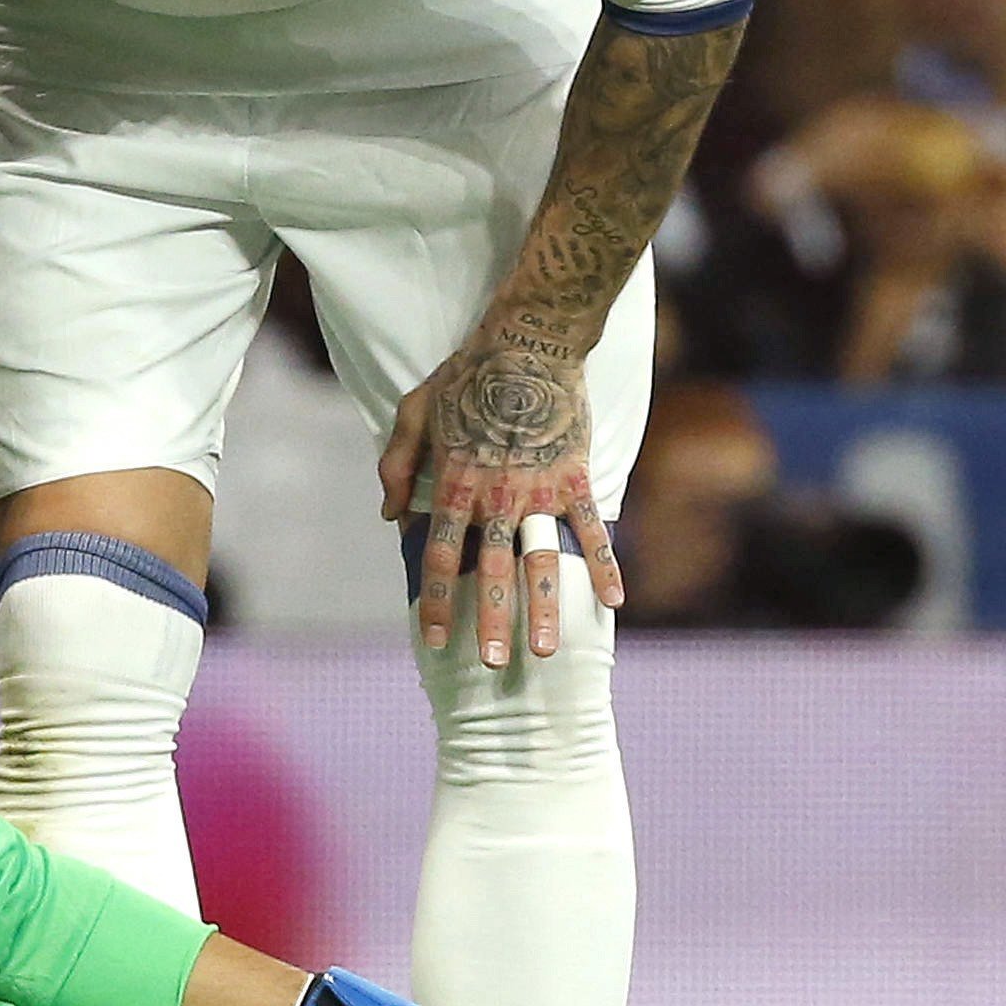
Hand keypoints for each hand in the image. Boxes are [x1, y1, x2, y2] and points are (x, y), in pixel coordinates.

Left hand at [377, 326, 615, 666]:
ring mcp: (540, 491)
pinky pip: (592, 530)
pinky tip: (615, 603)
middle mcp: (497, 497)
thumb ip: (396, 465)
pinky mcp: (576, 478)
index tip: (433, 641)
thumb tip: (390, 515)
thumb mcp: (414, 411)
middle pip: (490, 572)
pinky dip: (606, 566)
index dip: (435, 602)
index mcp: (455, 485)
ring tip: (546, 651)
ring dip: (544, 609)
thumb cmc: (467, 374)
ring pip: (541, 561)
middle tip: (492, 665)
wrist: (529, 340)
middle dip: (489, 623)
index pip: (440, 557)